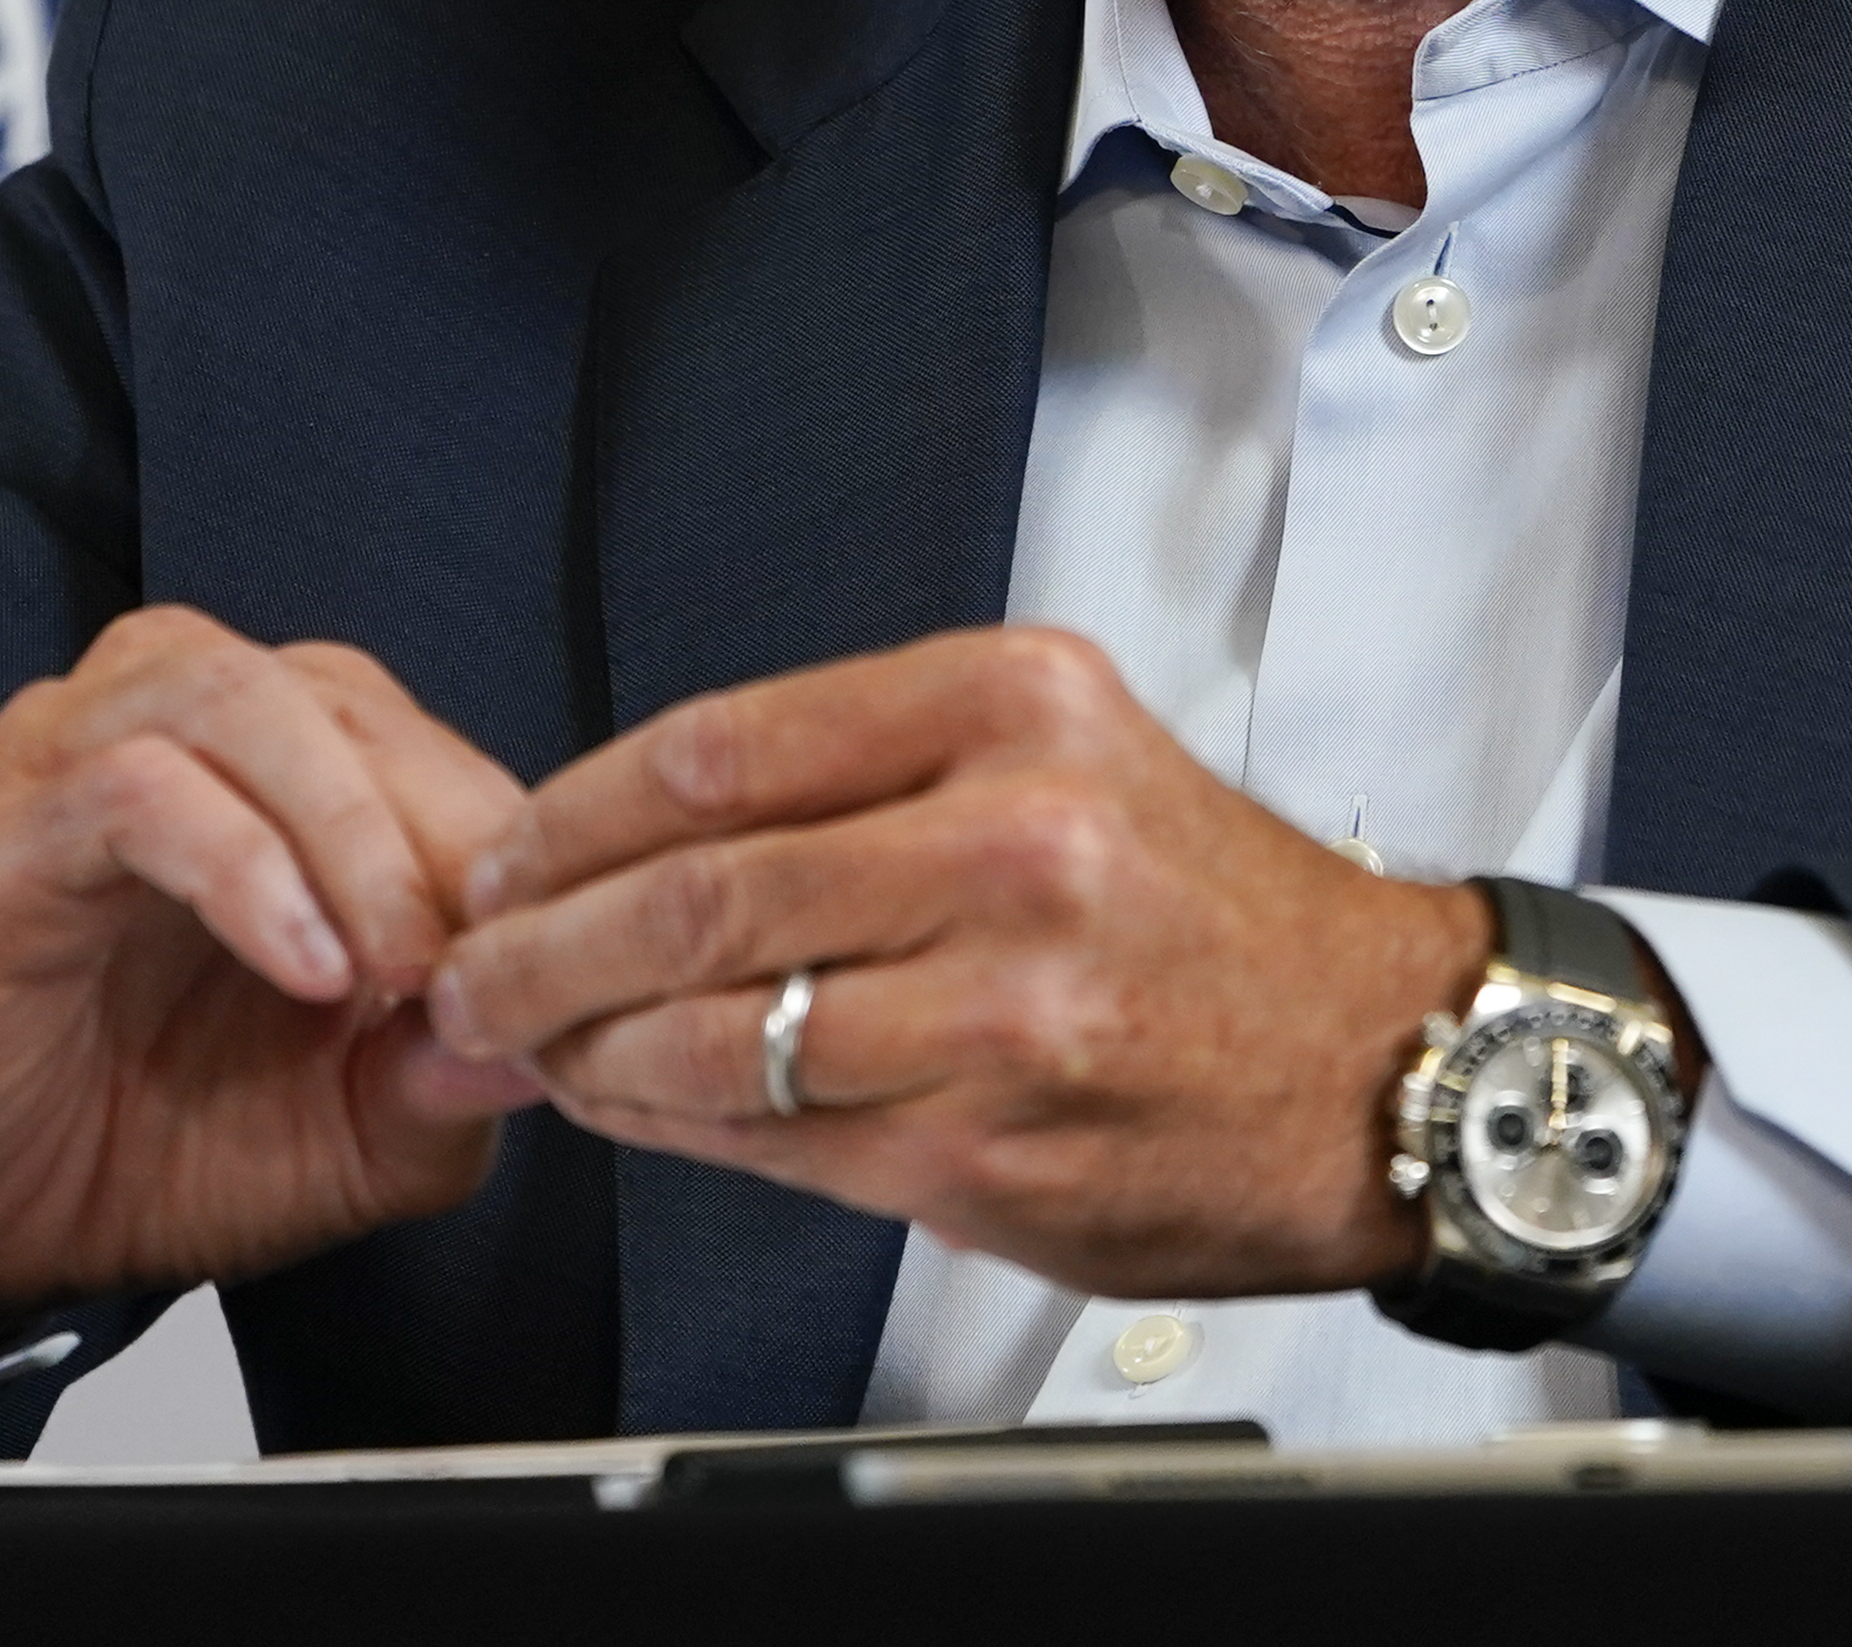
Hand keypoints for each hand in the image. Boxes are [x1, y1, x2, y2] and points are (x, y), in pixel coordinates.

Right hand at [0, 608, 541, 1383]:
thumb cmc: (159, 1148)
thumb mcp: (354, 1139)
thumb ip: (450, 1081)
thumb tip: (556, 1040)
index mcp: (283, 776)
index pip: (421, 740)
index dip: (504, 837)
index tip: (556, 955)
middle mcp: (183, 737)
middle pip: (341, 698)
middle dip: (442, 829)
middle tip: (491, 958)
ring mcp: (80, 767)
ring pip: (238, 698)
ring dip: (346, 826)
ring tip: (397, 962)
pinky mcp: (2, 838)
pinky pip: (132, 787)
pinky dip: (241, 863)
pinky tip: (304, 966)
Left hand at [425, 626, 1491, 1297]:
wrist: (1377, 1061)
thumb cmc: (1213, 914)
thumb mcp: (1068, 756)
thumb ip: (870, 776)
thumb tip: (635, 831)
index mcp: (1018, 706)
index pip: (724, 747)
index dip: (576, 810)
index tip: (511, 848)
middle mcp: (1015, 839)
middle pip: (698, 890)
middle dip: (544, 942)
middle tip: (474, 964)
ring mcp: (1005, 1005)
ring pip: (720, 1029)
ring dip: (589, 1050)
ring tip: (531, 1046)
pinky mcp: (993, 1145)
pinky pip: (781, 1140)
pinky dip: (675, 1129)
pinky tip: (634, 1108)